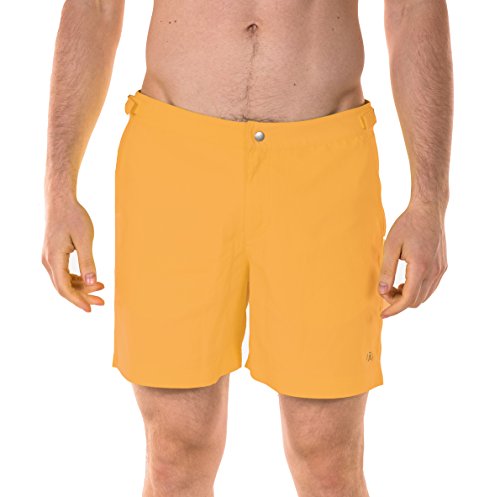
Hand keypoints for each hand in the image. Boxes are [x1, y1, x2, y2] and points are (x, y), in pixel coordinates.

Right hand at [42, 197, 104, 311]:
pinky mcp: (54, 255)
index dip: (77, 300)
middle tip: (102, 302)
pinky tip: (91, 280)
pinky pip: (64, 274)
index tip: (91, 308)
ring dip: (81, 288)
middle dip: (82, 296)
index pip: (64, 287)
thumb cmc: (74, 217)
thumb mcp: (84, 239)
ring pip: (63, 281)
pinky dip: (77, 279)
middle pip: (63, 287)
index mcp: (54, 258)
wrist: (61, 201)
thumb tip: (92, 282)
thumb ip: (88, 261)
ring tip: (101, 289)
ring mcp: (49, 258)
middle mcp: (48, 261)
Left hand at [378, 200, 447, 318]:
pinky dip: (417, 290)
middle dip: (398, 301)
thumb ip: (387, 270)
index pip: (408, 299)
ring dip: (408, 296)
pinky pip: (430, 287)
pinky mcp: (443, 266)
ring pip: (424, 296)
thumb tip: (382, 291)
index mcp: (421, 268)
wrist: (428, 210)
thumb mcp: (391, 246)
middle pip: (416, 301)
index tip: (382, 313)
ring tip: (393, 285)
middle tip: (384, 291)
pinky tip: (405, 281)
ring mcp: (441, 270)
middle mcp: (434, 272)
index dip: (394, 309)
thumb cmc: (407, 225)